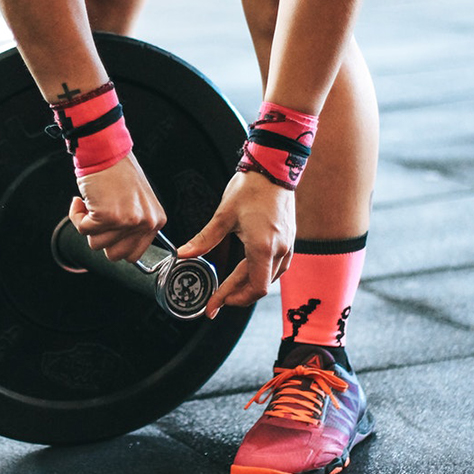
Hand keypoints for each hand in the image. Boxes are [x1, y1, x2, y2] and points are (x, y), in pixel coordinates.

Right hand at [69, 152, 166, 263]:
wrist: (105, 150)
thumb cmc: (117, 172)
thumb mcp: (136, 202)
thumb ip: (133, 225)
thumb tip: (117, 249)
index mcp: (156, 221)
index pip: (133, 255)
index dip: (115, 244)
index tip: (108, 230)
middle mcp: (145, 223)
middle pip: (114, 255)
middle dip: (101, 238)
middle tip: (99, 217)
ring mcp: (127, 221)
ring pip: (96, 244)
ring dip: (88, 225)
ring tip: (93, 204)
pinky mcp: (107, 216)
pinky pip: (83, 229)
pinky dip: (77, 215)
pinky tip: (82, 200)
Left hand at [178, 171, 294, 317]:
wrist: (274, 168)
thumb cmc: (251, 188)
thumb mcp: (223, 215)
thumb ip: (204, 239)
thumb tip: (183, 254)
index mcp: (263, 247)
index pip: (252, 288)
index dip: (231, 299)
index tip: (213, 305)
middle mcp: (280, 250)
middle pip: (259, 287)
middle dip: (236, 296)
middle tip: (217, 300)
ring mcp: (288, 246)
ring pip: (270, 279)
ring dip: (249, 287)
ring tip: (229, 289)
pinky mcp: (290, 240)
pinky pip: (278, 268)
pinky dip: (261, 275)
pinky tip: (248, 273)